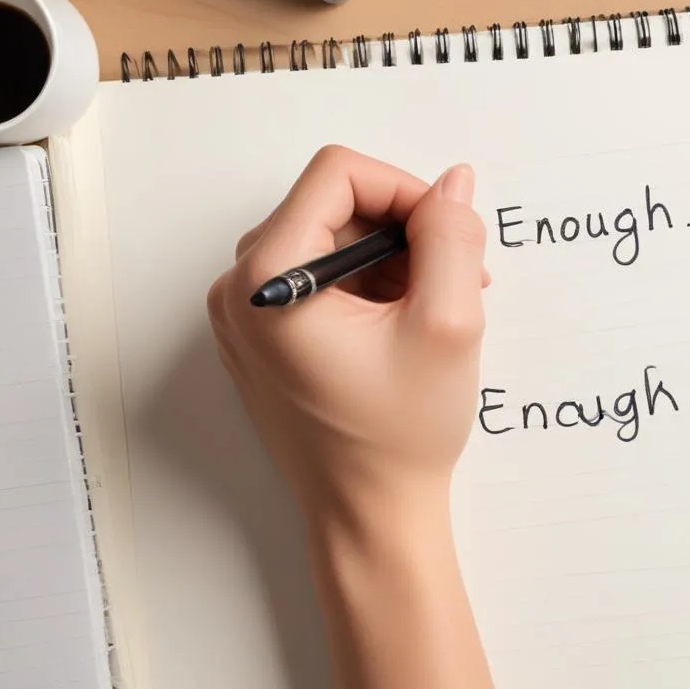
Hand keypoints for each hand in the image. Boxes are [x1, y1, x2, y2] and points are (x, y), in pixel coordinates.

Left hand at [207, 145, 486, 539]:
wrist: (368, 514)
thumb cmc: (399, 436)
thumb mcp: (447, 325)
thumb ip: (452, 237)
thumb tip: (451, 183)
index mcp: (265, 281)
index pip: (337, 175)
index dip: (404, 190)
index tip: (445, 236)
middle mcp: (237, 291)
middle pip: (329, 206)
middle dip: (399, 232)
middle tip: (450, 283)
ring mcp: (243, 316)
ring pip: (325, 239)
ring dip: (387, 260)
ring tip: (427, 313)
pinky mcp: (259, 335)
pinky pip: (313, 276)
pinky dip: (363, 286)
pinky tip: (398, 327)